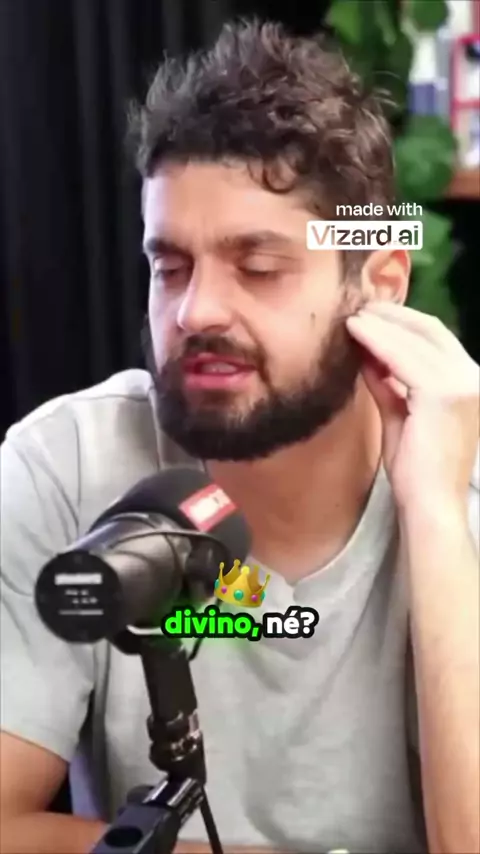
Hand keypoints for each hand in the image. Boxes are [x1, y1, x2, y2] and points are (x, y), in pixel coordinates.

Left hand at [346, 301, 478, 512]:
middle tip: (357, 308)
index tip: (369, 316)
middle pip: (429, 329)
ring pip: (414, 339)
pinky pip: (403, 357)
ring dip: (379, 324)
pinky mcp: (444, 393)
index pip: (436, 338)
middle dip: (391, 315)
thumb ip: (387, 383)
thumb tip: (366, 354)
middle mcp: (472, 377)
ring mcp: (463, 383)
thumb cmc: (416, 469)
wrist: (430, 505)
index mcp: (468, 381)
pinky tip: (354, 333)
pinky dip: (376, 341)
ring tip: (350, 317)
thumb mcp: (400, 415)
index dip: (402, 322)